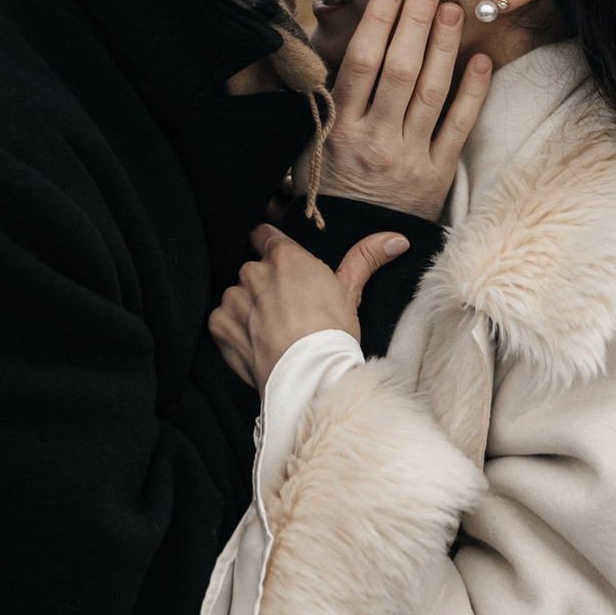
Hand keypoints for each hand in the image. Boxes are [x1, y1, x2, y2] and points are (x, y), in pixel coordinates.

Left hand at [208, 224, 408, 387]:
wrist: (310, 380)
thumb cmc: (332, 335)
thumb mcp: (351, 292)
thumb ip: (365, 257)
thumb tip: (396, 238)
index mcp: (285, 257)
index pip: (264, 234)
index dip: (270, 246)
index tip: (280, 263)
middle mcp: (254, 272)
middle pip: (253, 269)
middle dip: (265, 284)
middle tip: (288, 309)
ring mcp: (234, 299)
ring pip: (237, 295)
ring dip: (248, 307)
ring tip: (273, 330)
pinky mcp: (220, 325)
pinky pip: (222, 319)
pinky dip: (234, 329)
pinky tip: (257, 343)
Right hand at [318, 0, 491, 219]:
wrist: (349, 243)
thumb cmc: (327, 186)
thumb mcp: (308, 145)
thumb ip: (322, 102)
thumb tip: (329, 48)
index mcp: (339, 128)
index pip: (361, 63)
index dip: (378, 21)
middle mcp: (375, 140)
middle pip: (400, 70)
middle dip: (416, 22)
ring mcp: (409, 157)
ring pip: (431, 92)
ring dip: (444, 46)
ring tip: (453, 10)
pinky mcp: (437, 174)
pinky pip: (458, 127)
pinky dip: (472, 92)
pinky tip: (480, 60)